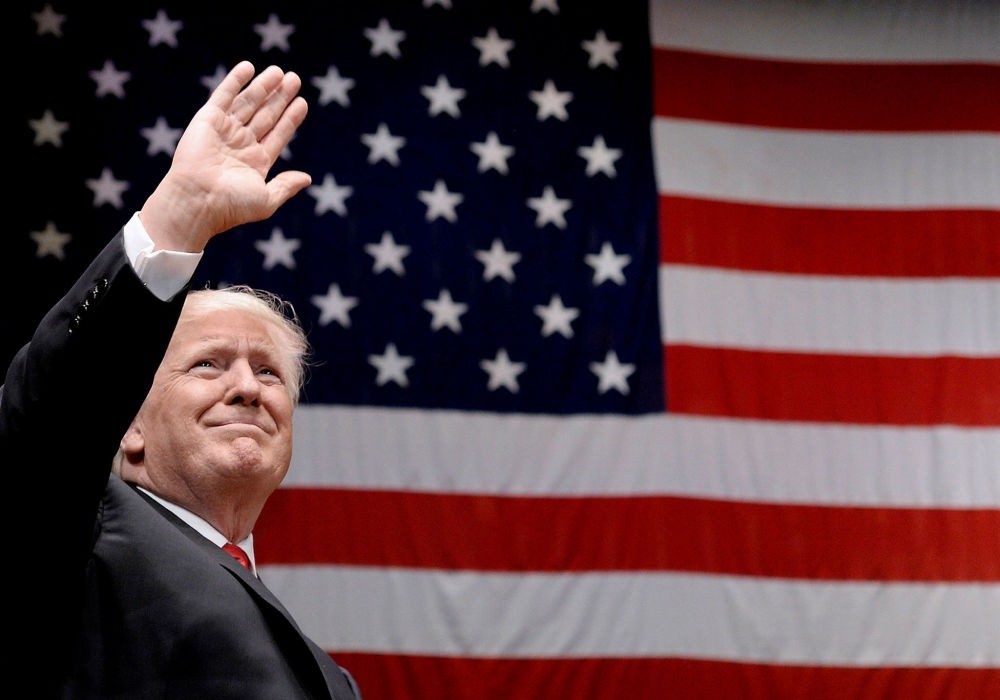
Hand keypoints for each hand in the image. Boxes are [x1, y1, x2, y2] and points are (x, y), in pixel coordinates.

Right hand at [139, 61, 310, 251]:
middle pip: (266, 115)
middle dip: (280, 97)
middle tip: (295, 79)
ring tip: (280, 72)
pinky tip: (249, 67)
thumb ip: (286, 186)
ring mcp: (225, 131)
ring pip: (249, 103)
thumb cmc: (232, 205)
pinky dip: (236, 80)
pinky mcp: (208, 120)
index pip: (278, 134)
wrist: (198, 200)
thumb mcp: (267, 200)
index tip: (303, 102)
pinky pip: (224, 96)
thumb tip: (307, 178)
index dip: (290, 118)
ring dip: (263, 86)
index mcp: (256, 162)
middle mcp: (241, 144)